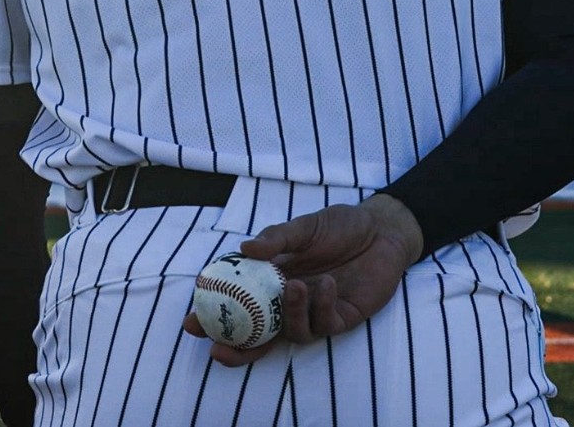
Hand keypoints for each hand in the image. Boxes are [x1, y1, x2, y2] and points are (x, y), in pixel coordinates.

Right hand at [182, 193, 423, 366]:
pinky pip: (324, 324)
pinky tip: (328, 282)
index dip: (214, 316)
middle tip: (218, 347)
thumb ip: (277, 238)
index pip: (237, 304)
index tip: (191, 320)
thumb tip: (244, 248)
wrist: (382, 229)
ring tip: (295, 285)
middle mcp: (290, 301)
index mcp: (273, 279)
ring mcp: (315, 312)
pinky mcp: (341, 318)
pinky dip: (321, 305)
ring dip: (289, 314)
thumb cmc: (340, 225)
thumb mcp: (304, 225)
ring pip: (291, 333)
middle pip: (258, 335)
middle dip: (236, 347)